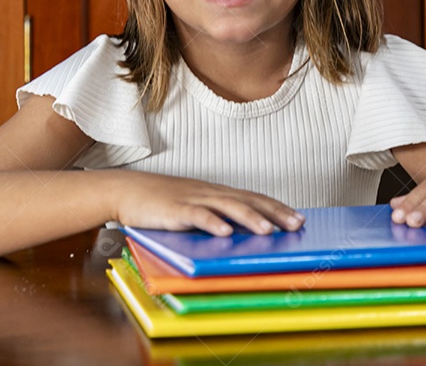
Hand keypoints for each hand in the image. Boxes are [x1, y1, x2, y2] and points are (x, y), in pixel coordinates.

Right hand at [111, 172, 304, 235]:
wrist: (127, 190)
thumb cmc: (160, 202)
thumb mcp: (193, 207)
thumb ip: (215, 216)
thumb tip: (239, 234)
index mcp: (216, 192)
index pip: (253, 198)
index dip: (277, 207)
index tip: (299, 217)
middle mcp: (210, 192)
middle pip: (248, 200)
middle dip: (274, 212)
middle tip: (296, 224)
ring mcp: (193, 199)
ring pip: (227, 206)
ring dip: (250, 218)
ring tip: (269, 230)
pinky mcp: (175, 209)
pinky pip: (197, 215)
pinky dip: (212, 222)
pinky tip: (225, 232)